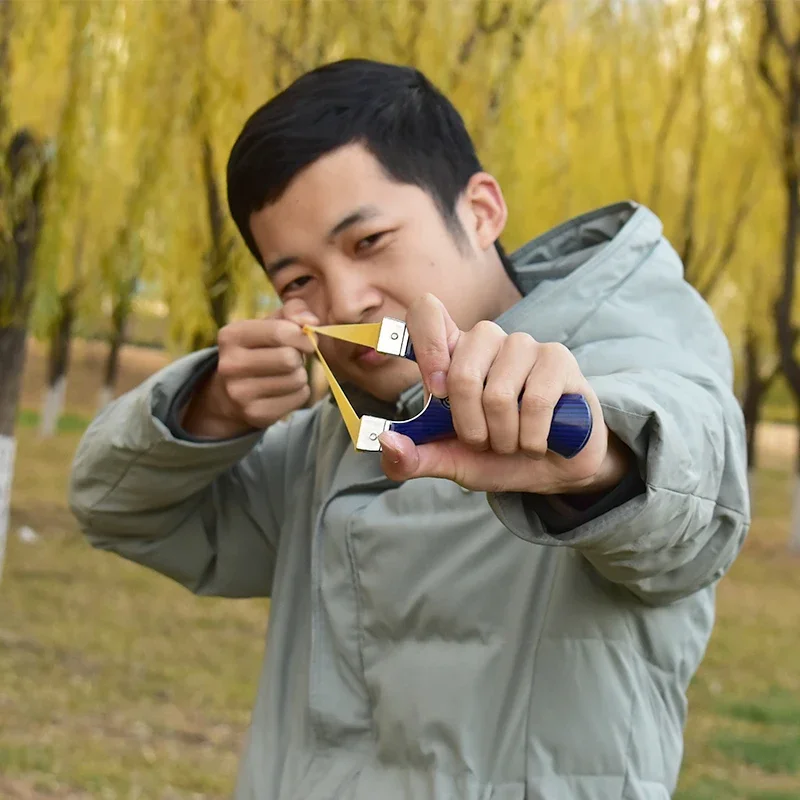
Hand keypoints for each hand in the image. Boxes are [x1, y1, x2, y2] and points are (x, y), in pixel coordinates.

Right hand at [182, 299, 318, 438]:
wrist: (230, 394)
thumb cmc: (259, 349)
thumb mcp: (269, 324)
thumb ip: (293, 311)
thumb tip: (312, 321)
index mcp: (231, 336)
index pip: (280, 332)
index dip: (303, 336)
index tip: (306, 339)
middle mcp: (230, 365)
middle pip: (290, 359)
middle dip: (299, 357)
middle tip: (293, 358)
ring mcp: (240, 393)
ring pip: (297, 380)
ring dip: (300, 375)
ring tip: (286, 373)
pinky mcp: (255, 414)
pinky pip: (299, 398)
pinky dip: (300, 393)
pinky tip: (285, 389)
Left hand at [378, 294, 631, 493]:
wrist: (554, 468)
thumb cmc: (498, 456)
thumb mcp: (450, 463)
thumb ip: (413, 458)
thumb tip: (386, 441)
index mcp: (453, 353)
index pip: (427, 312)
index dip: (424, 344)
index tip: (435, 391)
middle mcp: (486, 340)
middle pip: (459, 372)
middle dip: (469, 426)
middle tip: (484, 441)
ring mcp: (524, 345)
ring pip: (497, 393)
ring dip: (502, 437)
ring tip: (512, 442)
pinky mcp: (558, 359)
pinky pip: (534, 400)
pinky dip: (531, 437)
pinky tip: (538, 442)